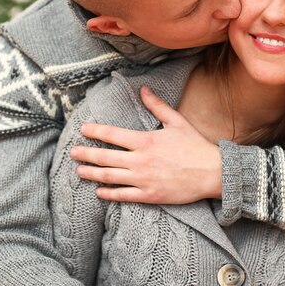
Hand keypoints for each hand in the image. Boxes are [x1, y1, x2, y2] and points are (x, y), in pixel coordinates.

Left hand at [71, 86, 222, 203]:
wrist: (212, 172)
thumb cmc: (195, 146)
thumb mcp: (176, 121)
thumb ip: (157, 106)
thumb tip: (143, 90)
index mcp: (145, 141)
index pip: (113, 135)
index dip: (95, 131)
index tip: (83, 129)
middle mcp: (140, 161)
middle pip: (105, 158)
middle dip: (86, 154)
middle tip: (73, 152)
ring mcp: (143, 179)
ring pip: (110, 177)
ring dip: (92, 174)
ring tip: (79, 171)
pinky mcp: (149, 195)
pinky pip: (123, 195)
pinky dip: (109, 194)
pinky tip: (99, 192)